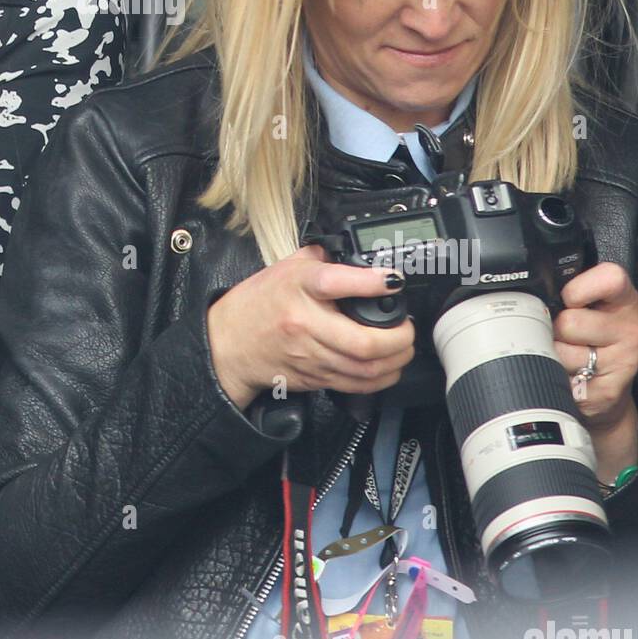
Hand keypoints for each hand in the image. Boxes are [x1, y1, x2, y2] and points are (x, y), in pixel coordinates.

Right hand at [206, 245, 413, 408]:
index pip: (336, 282)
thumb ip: (321, 258)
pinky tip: (388, 367)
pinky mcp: (313, 378)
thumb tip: (357, 253)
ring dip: (395, 361)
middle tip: (408, 328)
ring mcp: (309, 355)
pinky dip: (380, 378)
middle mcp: (304, 323)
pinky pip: (355, 384)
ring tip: (404, 347)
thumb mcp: (286, 267)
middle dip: (398, 338)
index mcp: (297, 287)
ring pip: (364, 368)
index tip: (394, 281)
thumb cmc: (258, 302)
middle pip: (361, 342)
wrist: (229, 342)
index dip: (371, 283)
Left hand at [553, 261, 637, 432]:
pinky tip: (571, 376)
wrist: (605, 384)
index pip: (610, 279)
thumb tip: (529, 291)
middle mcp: (631, 328)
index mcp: (625, 298)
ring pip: (561, 353)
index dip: (578, 290)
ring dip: (554, 355)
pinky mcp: (609, 391)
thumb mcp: (586, 303)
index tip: (569, 300)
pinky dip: (558, 378)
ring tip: (568, 355)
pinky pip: (563, 380)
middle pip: (569, 322)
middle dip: (556, 329)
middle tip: (565, 335)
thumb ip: (567, 290)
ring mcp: (624, 362)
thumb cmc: (588, 333)